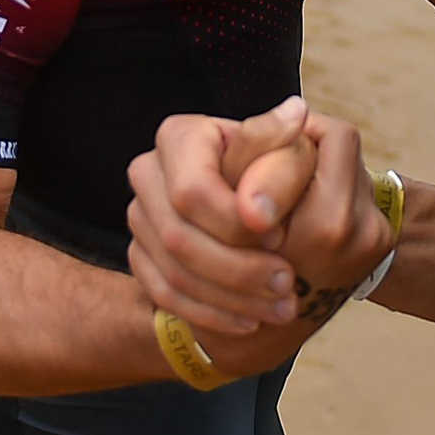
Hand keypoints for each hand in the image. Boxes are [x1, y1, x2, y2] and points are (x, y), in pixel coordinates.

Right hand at [126, 102, 392, 335]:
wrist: (251, 213)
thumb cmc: (279, 174)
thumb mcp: (289, 155)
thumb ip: (285, 148)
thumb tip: (295, 114)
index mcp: (179, 136)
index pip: (193, 191)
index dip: (236, 222)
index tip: (282, 237)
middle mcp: (148, 172)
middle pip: (179, 237)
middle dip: (238, 268)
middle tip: (289, 283)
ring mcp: (139, 217)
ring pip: (173, 273)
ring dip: (231, 297)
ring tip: (283, 307)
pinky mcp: (140, 256)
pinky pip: (166, 297)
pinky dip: (212, 314)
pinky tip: (251, 320)